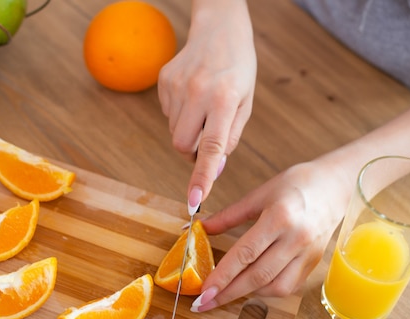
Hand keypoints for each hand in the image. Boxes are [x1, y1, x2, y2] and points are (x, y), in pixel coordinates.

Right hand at [158, 0, 256, 209]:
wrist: (219, 28)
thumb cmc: (238, 68)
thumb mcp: (245, 103)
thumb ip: (230, 137)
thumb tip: (214, 168)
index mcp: (224, 99)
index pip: (212, 147)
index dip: (203, 176)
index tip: (194, 199)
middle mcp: (197, 92)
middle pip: (182, 145)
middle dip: (192, 151)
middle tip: (208, 135)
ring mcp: (176, 85)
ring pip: (174, 131)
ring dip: (188, 129)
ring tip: (203, 105)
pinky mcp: (163, 80)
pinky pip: (167, 114)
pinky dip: (180, 113)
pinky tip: (192, 94)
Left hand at [191, 161, 351, 310]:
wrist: (336, 186)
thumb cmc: (296, 185)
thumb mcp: (258, 195)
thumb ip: (227, 216)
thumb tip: (198, 229)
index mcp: (279, 218)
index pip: (245, 254)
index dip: (222, 276)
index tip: (203, 291)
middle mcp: (296, 239)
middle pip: (258, 276)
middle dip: (228, 294)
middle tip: (203, 304)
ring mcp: (307, 254)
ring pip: (275, 287)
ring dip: (247, 294)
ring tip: (224, 294)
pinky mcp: (313, 263)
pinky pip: (288, 286)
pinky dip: (267, 290)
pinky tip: (250, 287)